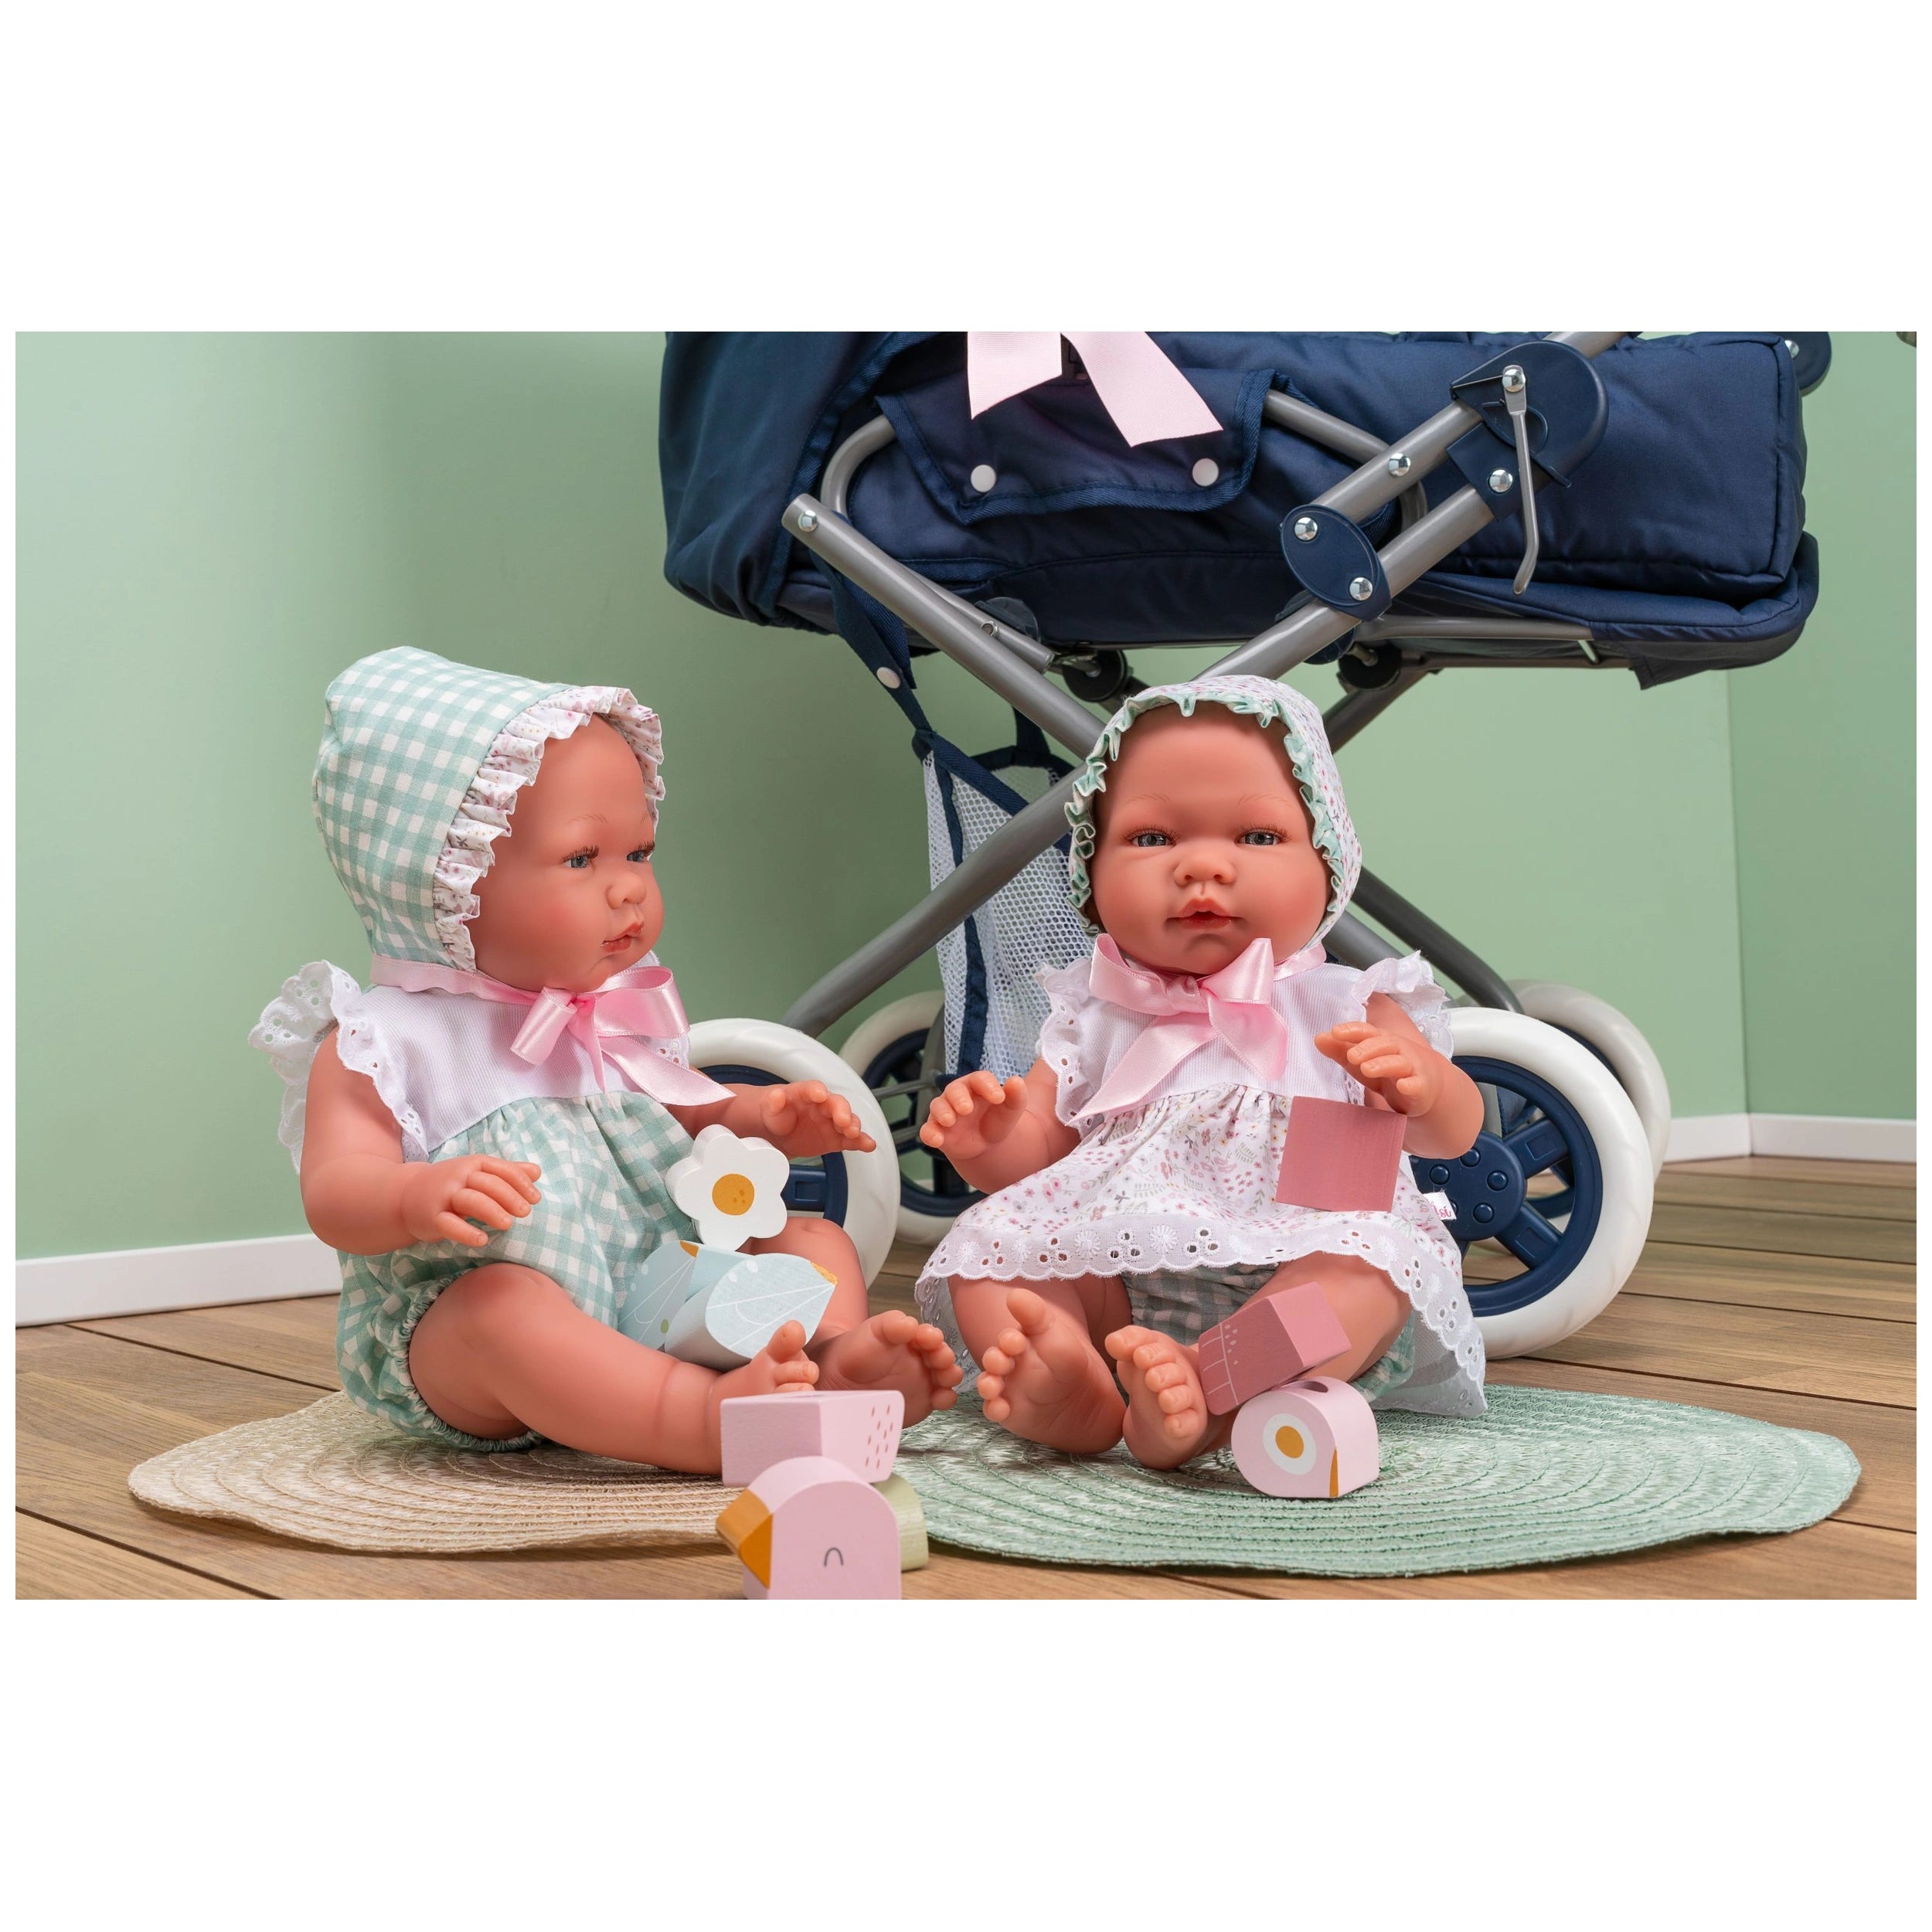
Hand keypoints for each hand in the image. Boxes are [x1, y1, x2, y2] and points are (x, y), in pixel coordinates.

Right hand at [399, 1156, 541, 1247]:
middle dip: (509, 1197)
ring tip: (508, 1224)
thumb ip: (506, 1172)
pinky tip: (482, 1240)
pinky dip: (466, 1232)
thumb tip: (536, 1171)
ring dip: (491, 1211)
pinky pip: (449, 1224)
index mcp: (473, 1164)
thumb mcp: (477, 1173)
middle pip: (488, 1184)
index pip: (501, 1169)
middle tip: (525, 1212)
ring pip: (471, 1200)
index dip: (520, 1183)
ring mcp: (444, 1196)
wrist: (406, 1195)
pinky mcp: (432, 1217)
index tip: (535, 1198)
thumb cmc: (451, 1185)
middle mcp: (458, 1177)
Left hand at [752, 1080, 876, 1156]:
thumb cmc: (778, 1114)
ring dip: (853, 1126)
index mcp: (806, 1093)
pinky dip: (861, 1142)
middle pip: (837, 1104)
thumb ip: (774, 1102)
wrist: (780, 1132)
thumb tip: (776, 1096)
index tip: (820, 1094)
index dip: (817, 1091)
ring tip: (854, 1132)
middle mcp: (824, 1105)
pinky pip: (851, 1140)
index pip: (813, 1088)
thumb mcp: (771, 1107)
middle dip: (841, 1110)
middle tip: (842, 1119)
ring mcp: (832, 1122)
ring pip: (847, 1121)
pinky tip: (868, 1144)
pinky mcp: (836, 1138)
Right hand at [918, 1071, 1027, 1162]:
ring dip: (942, 1112)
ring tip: (949, 1120)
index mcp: (977, 1086)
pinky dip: (929, 1133)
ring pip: (937, 1106)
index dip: (988, 1086)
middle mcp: (958, 1095)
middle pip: (954, 1090)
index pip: (979, 1079)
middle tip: (967, 1109)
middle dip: (958, 1098)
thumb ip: (1016, 1096)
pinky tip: (936, 1140)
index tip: (999, 1098)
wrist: (986, 1145)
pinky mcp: (937, 1130)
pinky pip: (927, 1130)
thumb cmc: (996, 1120)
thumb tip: (1016, 1080)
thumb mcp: (1011, 1110)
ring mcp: (945, 1112)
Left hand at [1315, 1022, 1440, 1115]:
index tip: (1335, 1032)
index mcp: (1380, 1040)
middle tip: (1351, 1055)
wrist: (1425, 1084)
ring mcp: (1411, 1068)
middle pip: (1383, 1045)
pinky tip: (1403, 1085)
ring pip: (1398, 1063)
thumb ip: (1340, 1050)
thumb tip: (1318, 1038)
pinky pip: (1416, 1084)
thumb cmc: (1387, 1068)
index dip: (1352, 1030)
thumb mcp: (1361, 1060)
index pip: (1366, 1031)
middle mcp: (1397, 1050)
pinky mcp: (1420, 1087)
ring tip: (1367, 1069)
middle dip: (1367, 1048)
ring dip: (1383, 1064)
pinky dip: (1410, 1084)